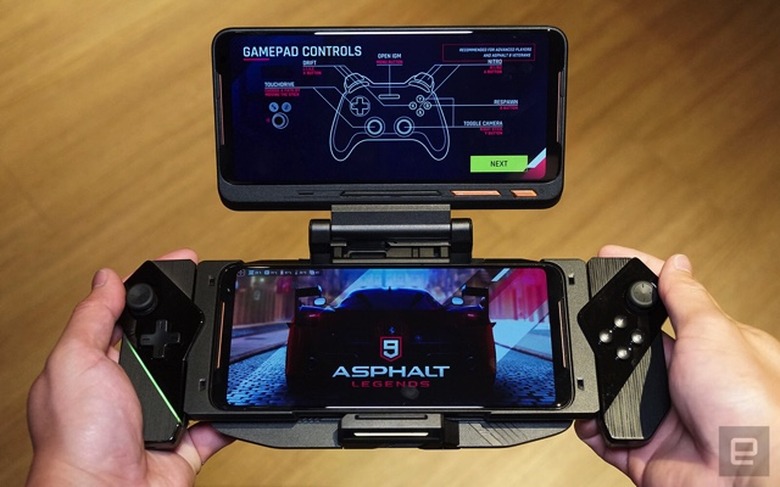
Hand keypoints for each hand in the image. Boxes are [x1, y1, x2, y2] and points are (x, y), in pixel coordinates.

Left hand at [26, 250, 232, 486]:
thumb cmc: (77, 441)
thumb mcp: (75, 363)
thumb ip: (92, 318)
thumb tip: (106, 278)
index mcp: (96, 364)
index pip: (127, 314)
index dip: (155, 288)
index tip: (183, 264)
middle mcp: (127, 389)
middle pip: (167, 342)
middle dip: (191, 323)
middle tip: (214, 297)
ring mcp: (158, 415)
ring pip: (195, 379)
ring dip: (211, 367)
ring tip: (229, 343)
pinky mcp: (185, 443)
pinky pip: (216, 422)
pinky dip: (230, 414)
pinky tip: (239, 395)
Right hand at [576, 246, 779, 485]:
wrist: (743, 479)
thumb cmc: (752, 408)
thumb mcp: (714, 333)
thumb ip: (686, 297)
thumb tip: (674, 262)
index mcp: (708, 346)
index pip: (665, 302)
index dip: (633, 280)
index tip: (604, 260)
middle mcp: (686, 379)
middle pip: (631, 344)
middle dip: (607, 336)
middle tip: (587, 323)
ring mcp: (663, 413)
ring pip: (612, 386)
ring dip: (596, 381)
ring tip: (585, 372)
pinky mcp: (643, 446)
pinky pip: (602, 430)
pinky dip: (589, 424)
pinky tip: (587, 414)